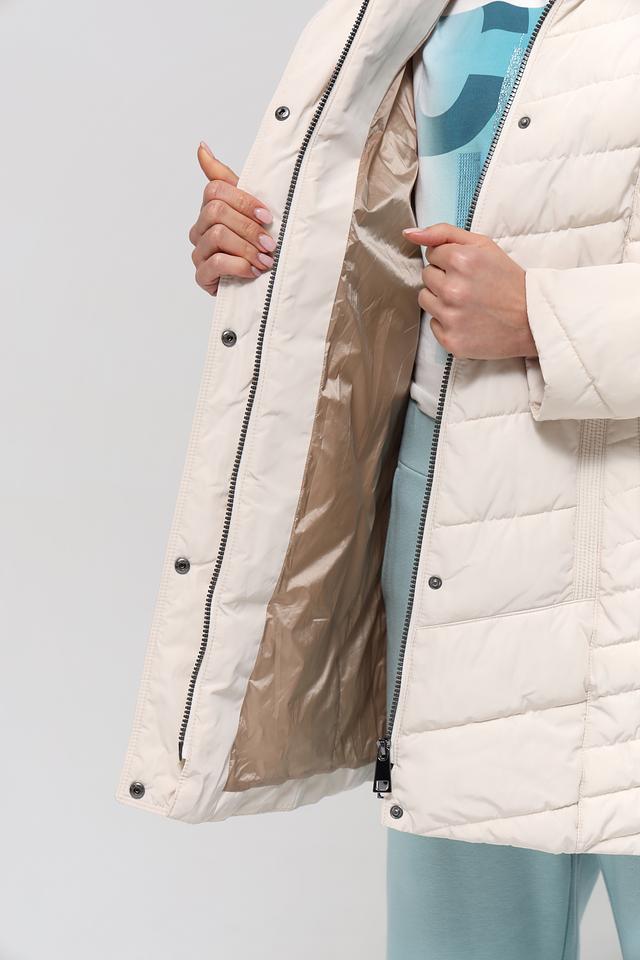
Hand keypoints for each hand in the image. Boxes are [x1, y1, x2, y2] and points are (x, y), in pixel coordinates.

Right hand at [189, 141, 275, 295]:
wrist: (260, 283)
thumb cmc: (255, 243)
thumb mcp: (248, 209)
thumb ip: (225, 179)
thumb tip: (201, 147)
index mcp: (210, 209)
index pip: (215, 190)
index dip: (242, 200)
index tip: (267, 215)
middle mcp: (200, 228)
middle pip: (216, 212)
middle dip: (248, 227)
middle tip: (270, 243)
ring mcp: (199, 252)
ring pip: (217, 236)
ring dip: (247, 248)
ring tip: (265, 259)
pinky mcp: (202, 276)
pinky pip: (215, 263)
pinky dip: (238, 266)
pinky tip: (253, 271)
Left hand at [402, 222, 536, 359]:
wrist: (532, 320)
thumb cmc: (507, 280)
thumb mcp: (483, 245)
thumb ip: (444, 233)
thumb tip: (408, 233)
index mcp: (462, 260)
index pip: (432, 254)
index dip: (451, 260)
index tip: (469, 269)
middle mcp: (453, 289)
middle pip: (426, 276)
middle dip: (444, 278)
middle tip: (470, 286)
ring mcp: (450, 317)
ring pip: (424, 299)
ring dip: (441, 299)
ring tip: (467, 302)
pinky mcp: (450, 340)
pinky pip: (432, 324)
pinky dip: (447, 322)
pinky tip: (467, 319)